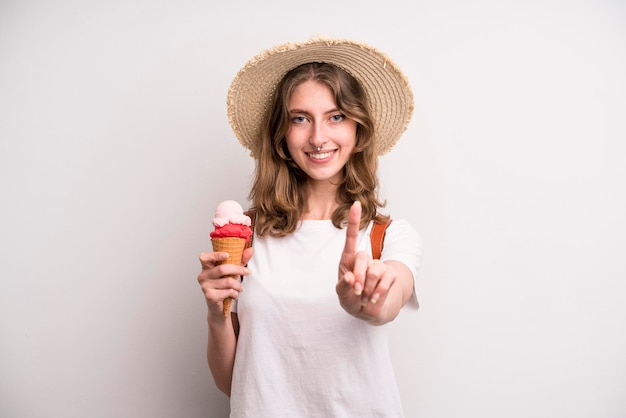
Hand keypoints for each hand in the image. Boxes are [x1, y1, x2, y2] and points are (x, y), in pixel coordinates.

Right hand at [198, 247, 252, 318]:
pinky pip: (228, 292)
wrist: (219, 307)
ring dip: (238, 285)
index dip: (215, 255)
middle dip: (238, 270)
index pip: (204, 257)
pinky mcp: (210, 296)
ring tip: (239, 288)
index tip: (227, 254)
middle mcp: (203, 276)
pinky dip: (235, 294)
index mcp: (206, 267)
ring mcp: (205, 286)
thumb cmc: (224, 287)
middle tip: (247, 272)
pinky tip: (234, 295)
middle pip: (222, 269)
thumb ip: (240, 260)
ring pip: (228, 281)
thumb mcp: (232, 272)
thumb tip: (251, 250)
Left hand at [336, 202, 396, 321]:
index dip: (354, 221)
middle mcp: (363, 259)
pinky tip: (374, 299)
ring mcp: (378, 265)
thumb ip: (343, 287)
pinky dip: (379, 292)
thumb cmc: (351, 298)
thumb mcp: (343, 295)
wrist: (368, 310)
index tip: (356, 204)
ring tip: (365, 296)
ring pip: (375, 270)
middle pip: (362, 257)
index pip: (351, 238)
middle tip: (357, 291)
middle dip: (359, 278)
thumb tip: (351, 278)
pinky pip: (386, 279)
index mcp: (348, 259)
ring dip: (368, 288)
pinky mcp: (390, 274)